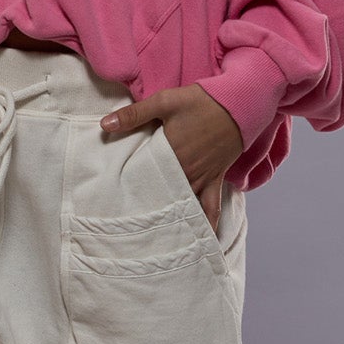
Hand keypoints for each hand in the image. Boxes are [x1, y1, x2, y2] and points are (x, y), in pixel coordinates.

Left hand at [99, 84, 243, 237]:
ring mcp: (201, 179)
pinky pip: (213, 207)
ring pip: (183, 205)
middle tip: (127, 229)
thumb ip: (134, 115)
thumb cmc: (201, 102)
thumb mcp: (164, 102)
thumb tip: (104, 125)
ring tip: (155, 241)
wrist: (239, 104)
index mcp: (169, 154)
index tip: (112, 202)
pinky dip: (208, 224)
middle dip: (145, 210)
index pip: (142, 176)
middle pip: (160, 195)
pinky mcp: (215, 180)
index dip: (127, 189)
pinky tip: (204, 242)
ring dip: (171, 221)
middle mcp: (185, 172)